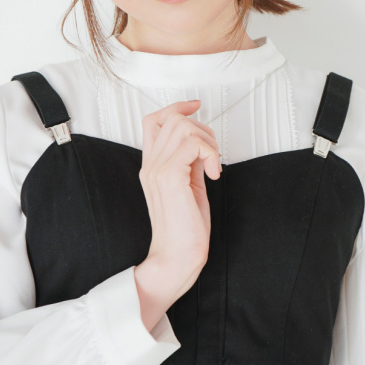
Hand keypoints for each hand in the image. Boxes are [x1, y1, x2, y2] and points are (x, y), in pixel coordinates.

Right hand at [138, 99, 220, 298]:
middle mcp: (150, 164)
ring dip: (208, 141)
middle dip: (202, 129)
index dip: (176, 107)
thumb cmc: (184, 229)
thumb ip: (190, 162)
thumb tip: (203, 145)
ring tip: (213, 165)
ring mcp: (156, 169)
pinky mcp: (169, 176)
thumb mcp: (189, 186)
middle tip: (212, 155)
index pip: (153, 120)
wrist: (176, 257)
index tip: (196, 106)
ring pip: (183, 126)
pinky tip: (214, 174)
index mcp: (151, 165)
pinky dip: (211, 154)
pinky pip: (194, 144)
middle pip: (172, 118)